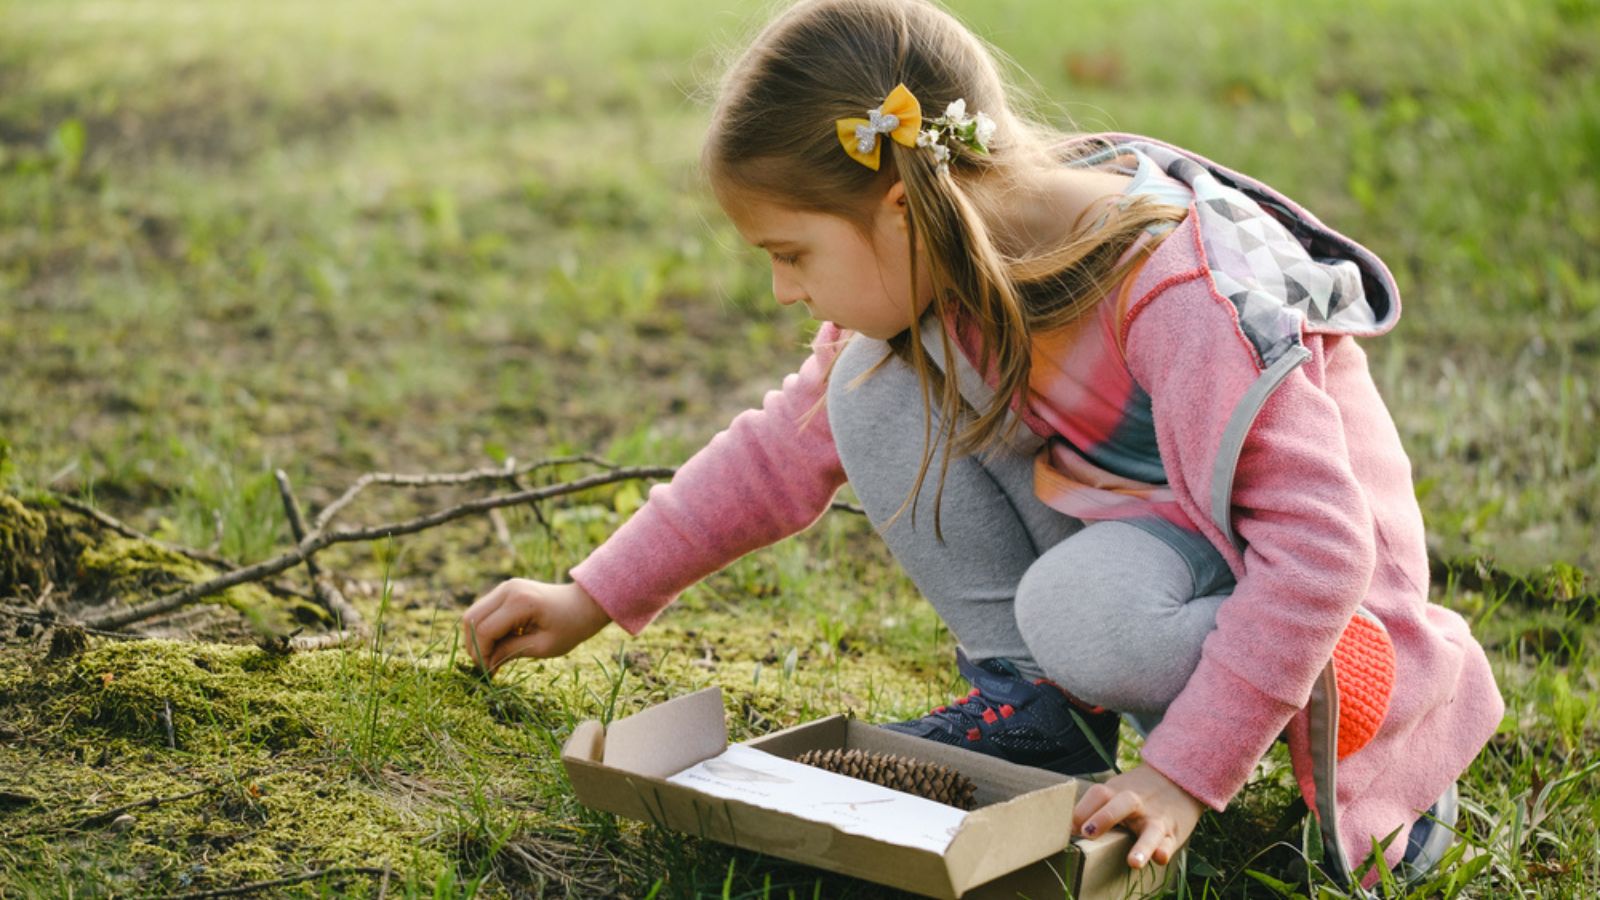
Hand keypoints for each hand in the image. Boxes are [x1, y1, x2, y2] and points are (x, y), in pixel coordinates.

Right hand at [459, 579, 610, 672]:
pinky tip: (498, 644)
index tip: (490, 672)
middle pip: (471, 618)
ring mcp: (505, 587)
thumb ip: (511, 652)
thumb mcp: (543, 646)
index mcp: (520, 602)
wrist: (583, 604)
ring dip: (477, 638)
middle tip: (488, 666)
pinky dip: (484, 629)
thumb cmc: (570, 627)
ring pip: (473, 614)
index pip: (485, 630)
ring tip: (493, 657)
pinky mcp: (505, 590)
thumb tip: (486, 665)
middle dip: (474, 646)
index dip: (482, 654)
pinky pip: (483, 611)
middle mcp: (507, 589)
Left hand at [1072, 764, 1203, 868]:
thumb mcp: (1115, 792)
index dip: (1081, 810)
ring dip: (1142, 846)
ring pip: (1151, 830)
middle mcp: (1136, 803)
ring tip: (1133, 862)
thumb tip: (1063, 829)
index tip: (1064, 829)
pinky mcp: (1173, 832)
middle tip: (1087, 833)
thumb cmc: (1135, 793)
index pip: (1098, 794)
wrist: (1177, 779)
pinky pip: (1170, 842)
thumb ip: (1093, 808)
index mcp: (1117, 791)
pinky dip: (1165, 850)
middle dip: (1104, 818)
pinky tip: (1159, 858)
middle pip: (1122, 803)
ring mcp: (1156, 818)